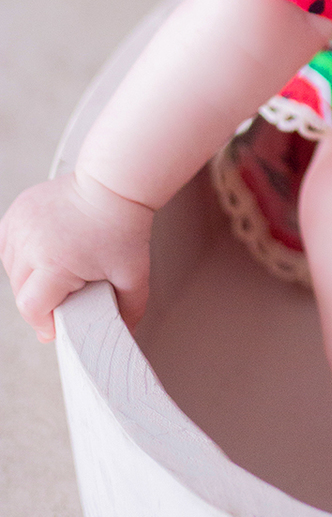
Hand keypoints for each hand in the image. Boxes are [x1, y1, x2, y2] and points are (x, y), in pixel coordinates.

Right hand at [0, 171, 154, 341]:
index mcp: (54, 262)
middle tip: (66, 294)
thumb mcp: (133, 275)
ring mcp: (20, 224)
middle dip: (41, 300)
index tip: (57, 324)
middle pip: (20, 292)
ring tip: (57, 272)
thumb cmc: (123, 223)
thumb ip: (128, 311)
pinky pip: (7, 246)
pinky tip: (40, 256)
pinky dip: (20, 256)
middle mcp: (30, 242)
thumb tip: (120, 334)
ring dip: (29, 279)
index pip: (31, 308)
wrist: (115, 182)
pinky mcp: (17, 212)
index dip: (44, 322)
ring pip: (11, 270)